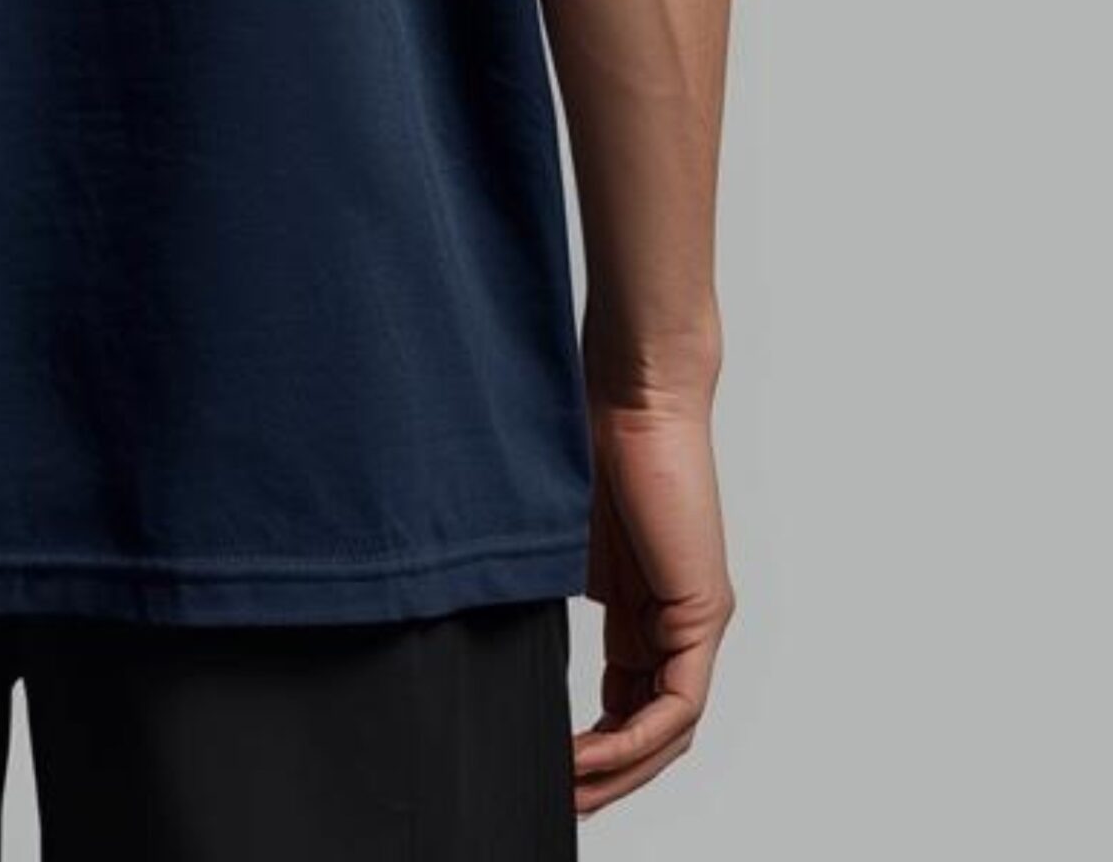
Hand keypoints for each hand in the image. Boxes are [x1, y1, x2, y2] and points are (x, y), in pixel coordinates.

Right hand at [576, 391, 735, 815]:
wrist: (631, 391)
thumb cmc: (586, 440)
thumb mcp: (552, 539)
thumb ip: (542, 588)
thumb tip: (486, 620)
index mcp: (640, 606)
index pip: (626, 702)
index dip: (592, 746)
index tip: (548, 767)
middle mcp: (674, 619)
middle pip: (650, 727)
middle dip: (606, 775)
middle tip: (559, 801)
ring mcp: (694, 618)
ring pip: (668, 728)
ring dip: (621, 770)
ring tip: (571, 792)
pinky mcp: (704, 609)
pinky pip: (678, 703)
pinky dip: (636, 739)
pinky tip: (593, 755)